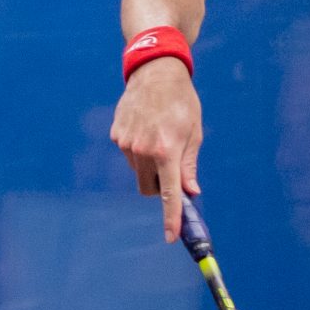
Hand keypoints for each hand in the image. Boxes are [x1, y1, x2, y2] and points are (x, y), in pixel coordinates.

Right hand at [110, 58, 203, 240]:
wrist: (155, 72)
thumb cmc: (182, 102)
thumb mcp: (194, 132)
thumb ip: (189, 165)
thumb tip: (190, 191)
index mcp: (166, 150)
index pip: (168, 193)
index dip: (170, 218)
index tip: (170, 237)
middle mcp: (142, 150)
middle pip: (149, 188)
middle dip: (160, 187)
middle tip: (172, 169)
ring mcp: (125, 143)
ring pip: (138, 172)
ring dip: (149, 166)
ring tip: (159, 137)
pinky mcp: (116, 135)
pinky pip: (129, 155)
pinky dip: (138, 151)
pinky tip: (146, 128)